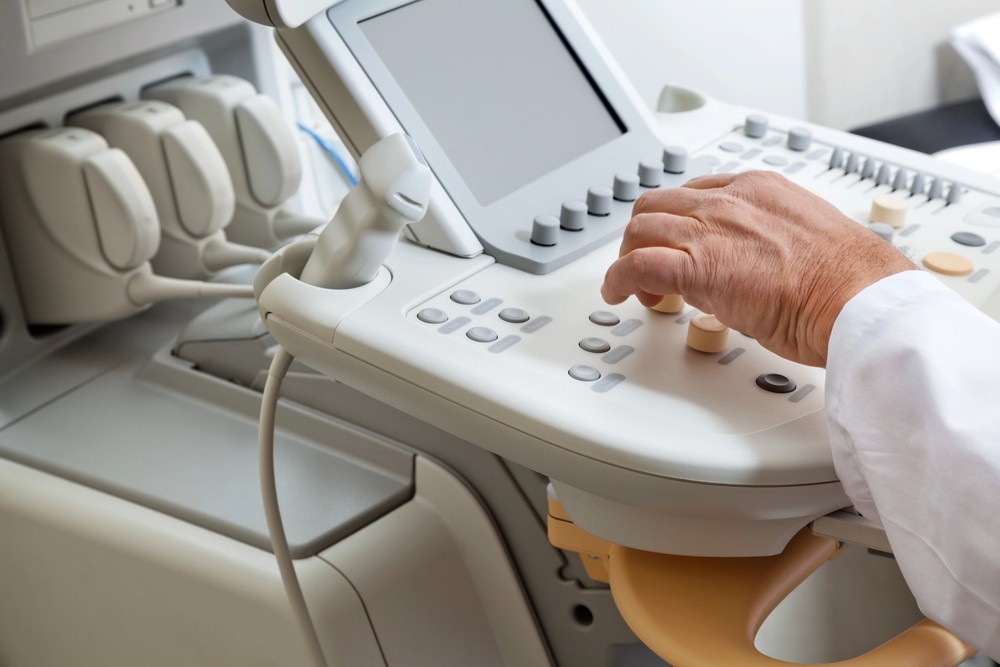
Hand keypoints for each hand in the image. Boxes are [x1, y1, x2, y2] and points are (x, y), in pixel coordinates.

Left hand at [601, 171, 915, 365]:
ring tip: (638, 289)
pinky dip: (617, 280)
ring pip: (640, 229)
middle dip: (645, 236)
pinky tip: (618, 295)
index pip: (694, 194)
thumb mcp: (803, 240)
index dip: (676, 223)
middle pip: (657, 206)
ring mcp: (709, 231)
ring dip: (629, 259)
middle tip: (649, 268)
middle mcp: (729, 201)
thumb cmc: (848, 282)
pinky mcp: (696, 267)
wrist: (858, 300)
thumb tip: (757, 265)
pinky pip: (636, 265)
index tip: (675, 244)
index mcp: (757, 189)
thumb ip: (770, 241)